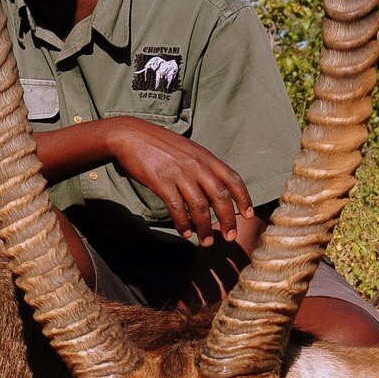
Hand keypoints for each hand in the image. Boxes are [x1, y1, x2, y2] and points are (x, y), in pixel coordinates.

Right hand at [101, 117, 253, 244]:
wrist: (130, 136)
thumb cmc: (159, 144)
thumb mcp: (188, 150)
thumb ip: (203, 166)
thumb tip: (216, 188)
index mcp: (206, 157)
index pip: (233, 179)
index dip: (244, 198)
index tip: (248, 215)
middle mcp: (197, 165)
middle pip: (220, 197)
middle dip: (228, 219)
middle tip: (229, 237)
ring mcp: (179, 174)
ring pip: (200, 206)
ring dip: (205, 227)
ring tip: (206, 241)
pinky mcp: (162, 182)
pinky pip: (177, 208)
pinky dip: (183, 223)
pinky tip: (185, 233)